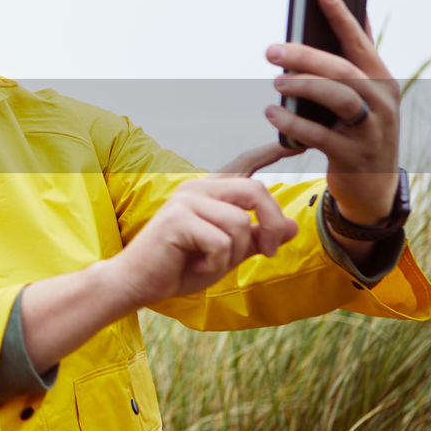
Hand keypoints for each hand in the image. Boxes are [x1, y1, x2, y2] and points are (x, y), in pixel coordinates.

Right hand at [108, 172, 298, 308]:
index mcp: (209, 191)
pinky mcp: (177, 219)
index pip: (249, 170)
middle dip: (269, 224)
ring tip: (212, 263)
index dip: (271, 153)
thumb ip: (255, 238)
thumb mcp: (227, 253)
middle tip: (266, 252)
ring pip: (239, 224)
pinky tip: (196, 266)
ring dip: (233, 254)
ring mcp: (186, 201)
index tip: (291, 146)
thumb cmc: (178, 268)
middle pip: (254, 191)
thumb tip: (293, 226)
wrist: (137, 283)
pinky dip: (216, 262)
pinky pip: (221, 242)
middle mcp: (197, 188)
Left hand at [265, 0, 399, 224]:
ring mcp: (372, 130)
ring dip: (303, 85)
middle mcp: (383, 101)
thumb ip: (353, 63)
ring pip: (339, 97)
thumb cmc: (359, 132)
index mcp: (382, 80)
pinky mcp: (354, 157)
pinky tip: (273, 113)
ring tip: (275, 81)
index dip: (342, 15)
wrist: (373, 190)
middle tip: (271, 50)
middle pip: (344, 69)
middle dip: (307, 55)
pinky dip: (294, 123)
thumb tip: (347, 16)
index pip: (360, 41)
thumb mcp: (363, 98)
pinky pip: (322, 135)